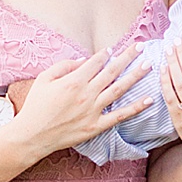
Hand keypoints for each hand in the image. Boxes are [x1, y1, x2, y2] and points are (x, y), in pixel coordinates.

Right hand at [17, 48, 151, 155]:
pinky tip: (149, 99)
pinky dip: (136, 108)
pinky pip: (120, 116)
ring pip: (119, 89)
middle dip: (128, 56)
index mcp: (74, 80)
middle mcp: (87, 93)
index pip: (96, 62)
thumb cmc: (36, 105)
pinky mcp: (96, 126)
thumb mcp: (44, 79)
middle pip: (112, 71)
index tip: (113, 49)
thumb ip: (63, 66)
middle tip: (141, 47)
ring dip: (135, 75)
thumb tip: (82, 60)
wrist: (32, 135)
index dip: (106, 53)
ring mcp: (93, 110)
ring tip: (148, 64)